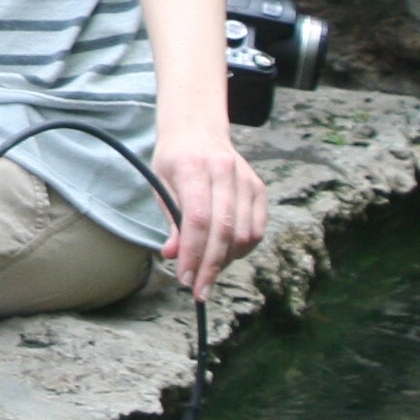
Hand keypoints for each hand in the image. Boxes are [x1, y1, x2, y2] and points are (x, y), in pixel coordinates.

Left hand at [152, 128, 268, 301]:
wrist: (198, 129)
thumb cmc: (174, 160)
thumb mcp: (160, 185)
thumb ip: (170, 220)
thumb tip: (173, 256)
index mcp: (193, 167)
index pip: (198, 219)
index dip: (193, 253)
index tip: (185, 279)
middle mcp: (224, 171)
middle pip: (223, 230)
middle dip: (210, 267)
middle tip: (198, 291)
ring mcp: (246, 179)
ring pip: (244, 233)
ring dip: (226, 261)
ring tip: (208, 271)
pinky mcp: (259, 188)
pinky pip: (257, 229)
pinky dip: (243, 249)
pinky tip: (226, 256)